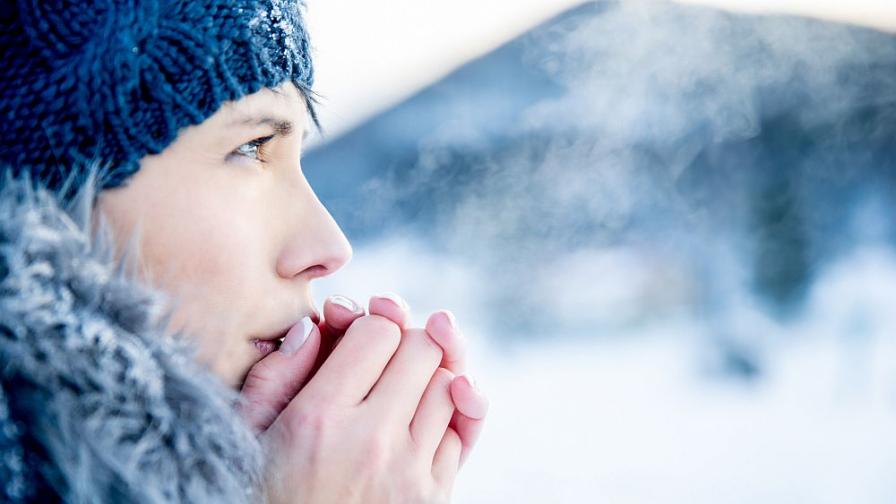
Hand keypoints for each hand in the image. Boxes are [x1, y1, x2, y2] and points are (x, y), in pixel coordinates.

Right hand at [261, 304, 453, 502]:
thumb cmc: (260, 492)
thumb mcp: (248, 434)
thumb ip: (276, 374)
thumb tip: (316, 325)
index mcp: (318, 421)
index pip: (379, 332)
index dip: (371, 326)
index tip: (357, 340)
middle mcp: (371, 443)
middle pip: (423, 348)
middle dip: (405, 340)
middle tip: (385, 354)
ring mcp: (410, 474)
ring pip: (450, 384)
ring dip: (429, 375)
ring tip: (401, 386)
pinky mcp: (434, 497)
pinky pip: (464, 429)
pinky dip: (449, 412)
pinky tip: (425, 412)